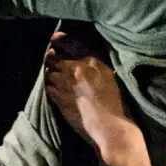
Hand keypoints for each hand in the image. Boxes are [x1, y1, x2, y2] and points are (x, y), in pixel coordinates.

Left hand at [44, 33, 133, 158]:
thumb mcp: (110, 76)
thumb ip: (95, 64)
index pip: (70, 42)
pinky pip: (48, 88)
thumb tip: (83, 59)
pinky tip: (56, 91)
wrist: (110, 127)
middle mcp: (76, 69)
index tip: (55, 39)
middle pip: (56, 58)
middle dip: (53, 60)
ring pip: (50, 73)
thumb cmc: (116, 103)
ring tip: (56, 79)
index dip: (60, 40)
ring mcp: (66, 84)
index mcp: (92, 61)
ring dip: (52, 75)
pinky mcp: (59, 99)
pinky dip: (50, 88)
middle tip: (53, 62)